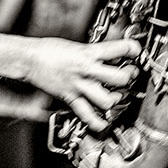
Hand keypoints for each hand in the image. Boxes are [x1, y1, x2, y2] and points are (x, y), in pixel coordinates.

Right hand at [24, 37, 140, 132]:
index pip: (118, 48)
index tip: (137, 50)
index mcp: (88, 53)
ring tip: (118, 95)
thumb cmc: (50, 49)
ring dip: (117, 99)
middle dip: (129, 77)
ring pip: (107, 100)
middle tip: (130, 74)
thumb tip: (109, 55)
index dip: (133, 49)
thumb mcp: (76, 45)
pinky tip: (104, 121)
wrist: (30, 59)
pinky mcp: (71, 98)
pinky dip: (98, 122)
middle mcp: (86, 70)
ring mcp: (79, 86)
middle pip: (119, 78)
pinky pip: (88, 115)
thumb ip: (93, 52)